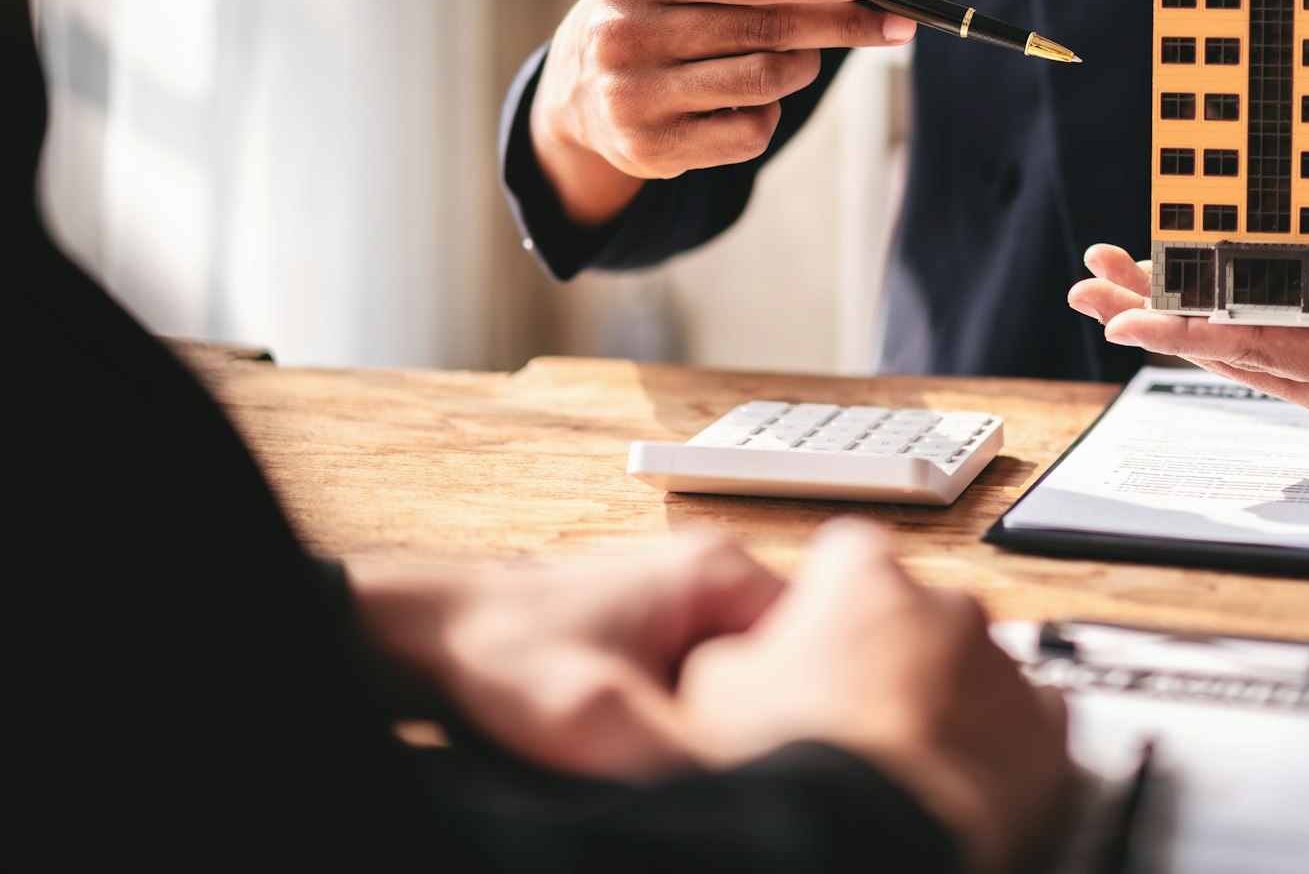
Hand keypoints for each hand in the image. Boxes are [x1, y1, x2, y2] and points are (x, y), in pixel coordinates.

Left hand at [348, 534, 781, 780]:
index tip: (791, 756)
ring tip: (689, 758)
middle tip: (734, 764)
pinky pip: (713, 686)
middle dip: (769, 720)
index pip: (827, 645)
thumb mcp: (600, 721)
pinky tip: (665, 752)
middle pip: (790, 667)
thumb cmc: (499, 651)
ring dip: (730, 727)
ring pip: (750, 684)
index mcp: (725, 571)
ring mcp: (691, 604)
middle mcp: (718, 577)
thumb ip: (688, 755)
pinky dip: (699, 723)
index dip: (812, 708)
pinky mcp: (664, 634)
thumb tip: (759, 792)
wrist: (427, 636)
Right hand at [529, 0, 915, 224]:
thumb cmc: (663, 1)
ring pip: (767, 80)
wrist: (581, 85)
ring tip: (803, 52)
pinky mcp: (652, 149)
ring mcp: (634, 96)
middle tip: (893, 23)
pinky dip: (772, 110)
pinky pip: (751, 132)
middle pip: (767, 27)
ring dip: (805, 64)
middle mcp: (625, 32)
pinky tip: (754, 95)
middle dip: (842, 22)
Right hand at [674, 519, 1071, 873]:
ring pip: (972, 666)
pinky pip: (1027, 722)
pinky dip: (1001, 744)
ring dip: (946, 699)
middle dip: (890, 653)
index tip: (808, 646)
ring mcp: (1001, 663)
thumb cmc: (792, 763)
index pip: (845, 557)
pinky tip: (960, 779)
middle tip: (851, 718)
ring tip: (902, 761)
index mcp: (864, 575)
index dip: (823, 603)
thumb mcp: (713, 690)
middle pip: (914, 612)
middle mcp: (944, 603)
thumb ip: (736, 651)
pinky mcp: (1045, 730)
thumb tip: (741, 658)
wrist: (866, 841)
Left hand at [1067, 223, 1308, 432]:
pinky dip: (1206, 315)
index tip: (1126, 317)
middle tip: (1089, 287)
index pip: (1262, 346)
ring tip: (1106, 282)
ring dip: (1169, 314)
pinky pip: (1253, 343)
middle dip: (1153, 316)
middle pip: (1229, 350)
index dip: (1190, 328)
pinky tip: (1163, 291)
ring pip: (1233, 348)